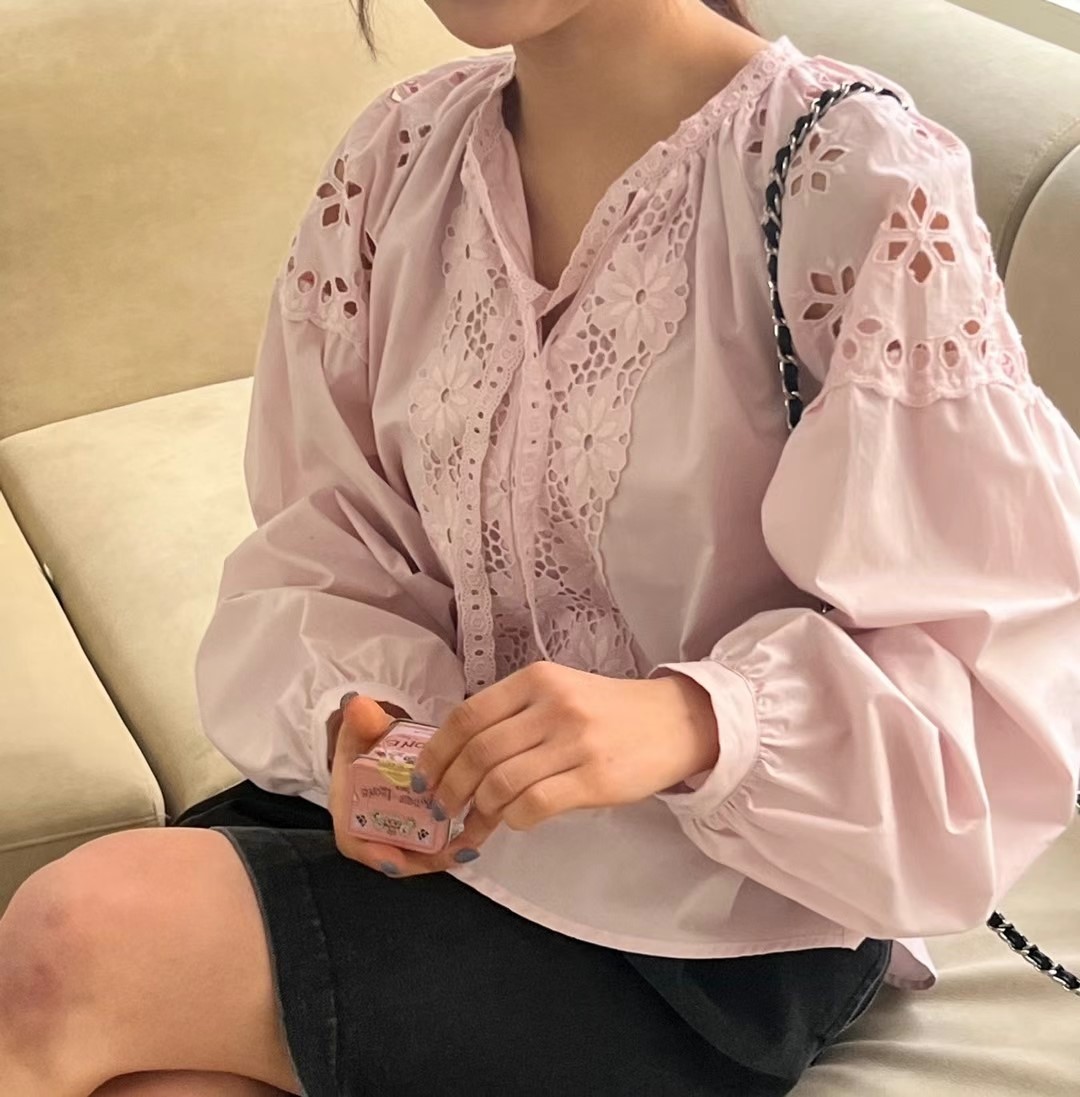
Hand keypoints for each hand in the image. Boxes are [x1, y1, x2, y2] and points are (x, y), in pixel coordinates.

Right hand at [328, 694, 497, 877]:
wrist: (378, 738)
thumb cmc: (365, 737)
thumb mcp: (360, 727)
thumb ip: (360, 719)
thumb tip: (358, 707)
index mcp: (349, 809)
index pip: (355, 841)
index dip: (374, 854)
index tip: (396, 861)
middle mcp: (373, 826)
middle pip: (395, 854)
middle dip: (423, 858)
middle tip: (455, 852)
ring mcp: (399, 828)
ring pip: (419, 851)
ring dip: (445, 852)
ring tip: (472, 844)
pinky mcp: (421, 824)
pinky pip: (436, 840)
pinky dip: (456, 839)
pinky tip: (480, 831)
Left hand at [413, 663, 718, 841]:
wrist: (676, 721)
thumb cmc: (609, 711)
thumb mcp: (559, 693)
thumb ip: (513, 716)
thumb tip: (456, 759)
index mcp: (536, 679)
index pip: (467, 715)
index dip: (436, 751)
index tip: (423, 776)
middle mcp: (552, 706)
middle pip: (478, 752)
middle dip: (449, 787)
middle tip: (441, 807)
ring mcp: (575, 742)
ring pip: (501, 782)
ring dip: (477, 810)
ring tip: (473, 823)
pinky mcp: (595, 779)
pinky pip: (534, 805)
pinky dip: (513, 819)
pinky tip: (513, 821)